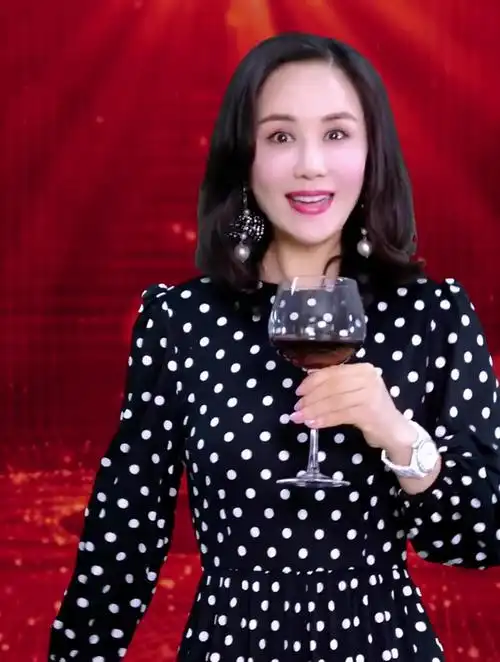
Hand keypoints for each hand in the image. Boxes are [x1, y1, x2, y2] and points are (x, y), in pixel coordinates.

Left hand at [290, 363, 415, 453]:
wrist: (394, 431)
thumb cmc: (370, 411)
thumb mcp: (353, 393)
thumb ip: (335, 386)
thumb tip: (306, 387)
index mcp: (362, 369)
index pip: (332, 372)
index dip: (312, 382)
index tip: (298, 392)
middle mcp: (368, 377)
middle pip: (332, 386)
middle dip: (311, 398)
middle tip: (297, 408)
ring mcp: (371, 393)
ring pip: (334, 400)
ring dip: (314, 410)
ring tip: (301, 418)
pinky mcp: (370, 411)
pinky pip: (341, 414)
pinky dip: (325, 419)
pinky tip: (314, 424)